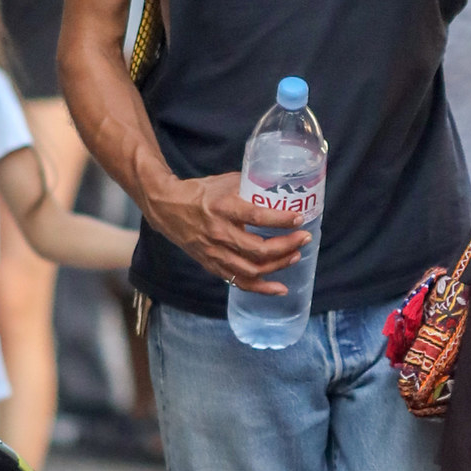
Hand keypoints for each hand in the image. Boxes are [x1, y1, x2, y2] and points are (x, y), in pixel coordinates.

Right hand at [143, 171, 308, 294]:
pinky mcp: (211, 264)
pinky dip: (261, 288)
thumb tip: (282, 189)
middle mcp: (218, 233)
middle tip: (304, 238)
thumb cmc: (200, 192)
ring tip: (296, 256)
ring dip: (278, 265)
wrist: (166, 207)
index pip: (257, 217)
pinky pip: (239, 281)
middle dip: (287, 246)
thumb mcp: (225, 182)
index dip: (280, 220)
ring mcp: (214, 252)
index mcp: (222, 208)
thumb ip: (251, 186)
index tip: (299, 219)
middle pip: (258, 249)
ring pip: (251, 269)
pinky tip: (280, 288)